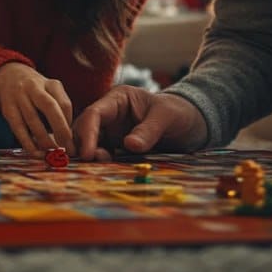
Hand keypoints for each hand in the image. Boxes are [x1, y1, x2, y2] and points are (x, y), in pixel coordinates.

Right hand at [0, 62, 74, 153]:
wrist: (10, 77)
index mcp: (50, 83)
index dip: (69, 123)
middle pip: (49, 107)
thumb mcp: (51, 92)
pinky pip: (18, 128)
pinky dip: (27, 143)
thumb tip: (68, 137)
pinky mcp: (7, 109)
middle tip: (68, 149)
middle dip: (60, 130)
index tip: (72, 139)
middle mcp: (34, 87)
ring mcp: (19, 97)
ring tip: (53, 154)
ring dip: (44, 140)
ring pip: (33, 120)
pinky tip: (36, 153)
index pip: (64, 103)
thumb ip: (61, 108)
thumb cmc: (38, 92)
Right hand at [72, 85, 207, 161]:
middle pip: (85, 129)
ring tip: (98, 170)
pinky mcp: (116, 146)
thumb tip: (129, 145)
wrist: (189, 124)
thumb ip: (149, 130)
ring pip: (90, 144)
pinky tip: (104, 172)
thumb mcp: (166, 117)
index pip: (95, 114)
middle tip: (88, 165)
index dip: (87, 133)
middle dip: (83, 146)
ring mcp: (111, 131)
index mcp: (118, 99)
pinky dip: (100, 164)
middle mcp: (110, 114)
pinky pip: (102, 155)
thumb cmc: (178, 112)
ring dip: (91, 157)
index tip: (87, 154)